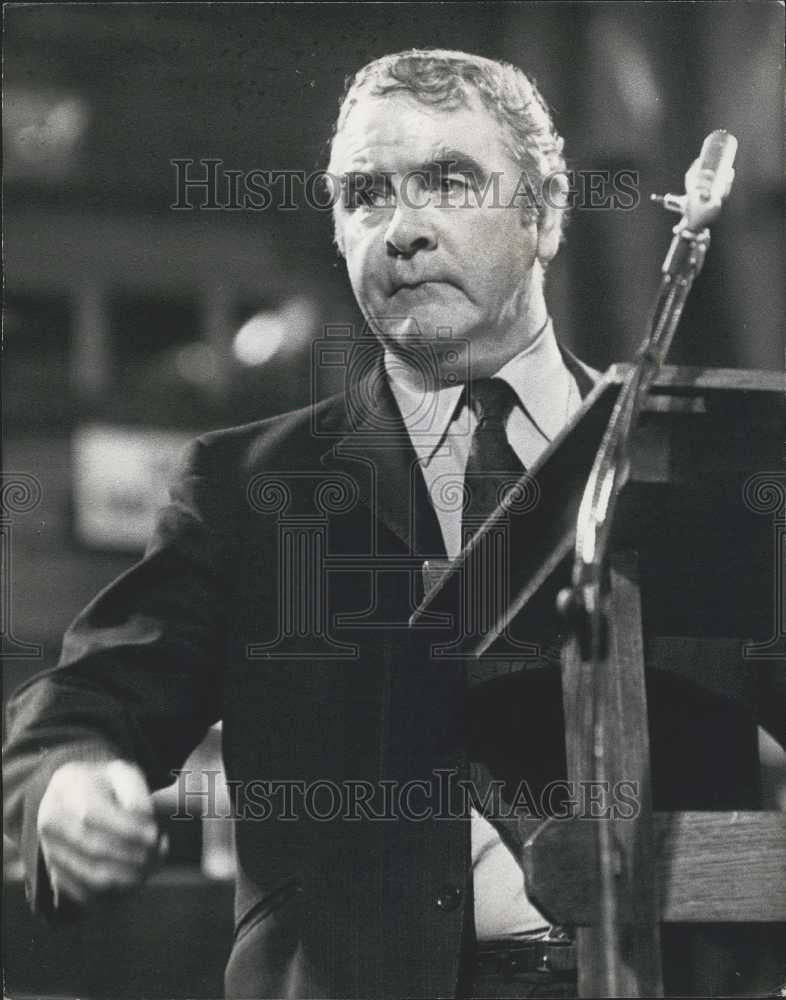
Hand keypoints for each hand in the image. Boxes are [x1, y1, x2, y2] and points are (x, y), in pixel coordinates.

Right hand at [36, 759, 167, 906]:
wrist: (71, 794)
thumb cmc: (105, 783)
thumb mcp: (123, 773)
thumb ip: (137, 796)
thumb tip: (147, 831)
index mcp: (69, 791)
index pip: (94, 817)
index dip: (129, 830)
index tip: (155, 835)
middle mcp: (53, 824)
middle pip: (95, 850)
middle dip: (135, 856)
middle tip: (159, 852)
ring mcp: (51, 852)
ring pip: (91, 879)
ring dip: (130, 879)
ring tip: (152, 866)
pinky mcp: (56, 874)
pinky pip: (86, 895)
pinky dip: (115, 895)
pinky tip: (135, 879)